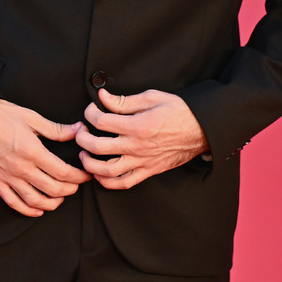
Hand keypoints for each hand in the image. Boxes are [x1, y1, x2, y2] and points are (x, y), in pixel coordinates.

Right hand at [0, 99, 90, 216]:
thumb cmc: (0, 114)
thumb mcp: (32, 117)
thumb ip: (56, 129)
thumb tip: (78, 130)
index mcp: (33, 151)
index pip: (63, 172)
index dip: (78, 176)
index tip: (86, 173)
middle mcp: (21, 169)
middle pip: (53, 189)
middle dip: (70, 189)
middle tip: (77, 185)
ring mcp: (7, 178)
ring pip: (35, 201)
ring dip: (52, 203)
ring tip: (61, 198)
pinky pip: (13, 202)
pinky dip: (28, 211)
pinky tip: (37, 210)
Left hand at [75, 88, 208, 189]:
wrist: (201, 130)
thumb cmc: (178, 111)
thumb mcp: (152, 97)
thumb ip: (125, 100)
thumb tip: (103, 97)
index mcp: (137, 125)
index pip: (102, 121)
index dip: (90, 113)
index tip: (91, 109)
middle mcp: (137, 146)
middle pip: (98, 147)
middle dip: (82, 139)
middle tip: (80, 131)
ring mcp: (142, 162)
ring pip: (107, 171)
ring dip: (90, 164)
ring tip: (84, 154)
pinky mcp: (148, 171)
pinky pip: (124, 183)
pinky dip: (107, 182)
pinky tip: (100, 174)